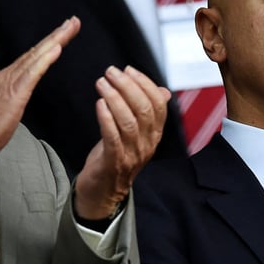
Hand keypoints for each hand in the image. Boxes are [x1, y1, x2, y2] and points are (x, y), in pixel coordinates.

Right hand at [0, 17, 79, 162]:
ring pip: (36, 55)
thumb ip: (10, 97)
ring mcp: (10, 81)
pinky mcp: (14, 92)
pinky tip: (57, 48)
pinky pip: (33, 72)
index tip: (63, 34)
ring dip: (55, 40)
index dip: (47, 45)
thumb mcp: (2, 108)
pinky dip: (45, 58)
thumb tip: (17, 94)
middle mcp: (7, 75)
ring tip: (70, 27)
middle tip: (74, 21)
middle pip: (36, 51)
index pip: (31, 58)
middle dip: (56, 35)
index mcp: (5, 79)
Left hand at [74, 66, 171, 219]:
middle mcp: (148, 144)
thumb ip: (148, 113)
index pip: (159, 104)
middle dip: (127, 86)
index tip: (128, 69)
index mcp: (155, 134)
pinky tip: (99, 103)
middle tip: (111, 71)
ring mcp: (132, 155)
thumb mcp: (135, 134)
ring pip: (129, 122)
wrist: (103, 193)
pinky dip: (106, 118)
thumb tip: (164, 91)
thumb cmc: (116, 158)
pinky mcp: (114, 163)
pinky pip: (113, 138)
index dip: (144, 83)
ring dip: (115, 98)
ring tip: (101, 83)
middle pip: (144, 109)